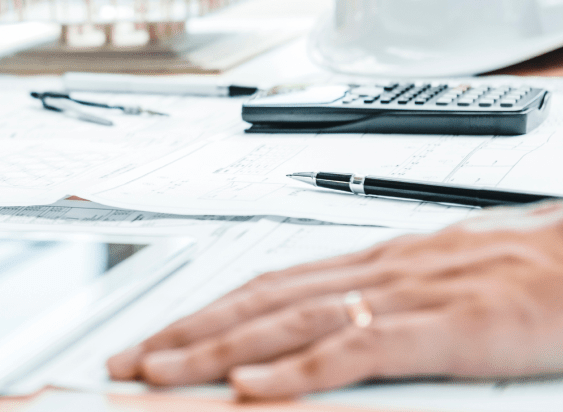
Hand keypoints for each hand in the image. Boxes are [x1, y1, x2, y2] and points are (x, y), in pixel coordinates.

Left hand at [107, 202, 562, 398]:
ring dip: (217, 348)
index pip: (265, 285)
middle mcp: (372, 272)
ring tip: (161, 370)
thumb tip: (329, 336)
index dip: (206, 311)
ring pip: (288, 321)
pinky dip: (298, 369)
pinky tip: (254, 388)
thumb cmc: (526, 275)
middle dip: (187, 331)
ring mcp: (405, 296)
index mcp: (370, 264)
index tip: (158, 334)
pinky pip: (357, 350)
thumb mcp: (443, 288)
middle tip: (130, 359)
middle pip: (258, 300)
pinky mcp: (445, 328)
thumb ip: (385, 308)